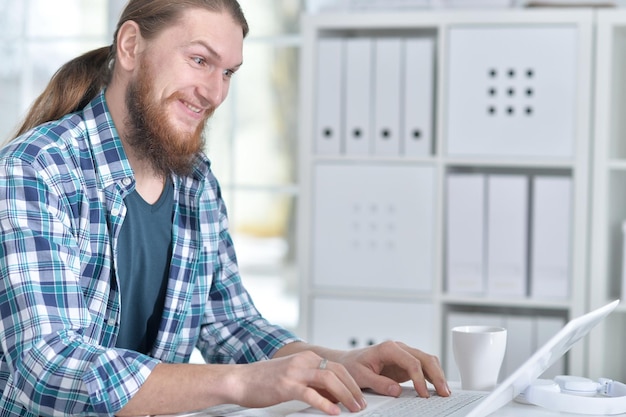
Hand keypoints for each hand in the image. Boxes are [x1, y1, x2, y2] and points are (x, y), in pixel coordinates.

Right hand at [229, 350, 366, 414]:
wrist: (240, 380)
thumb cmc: (264, 380)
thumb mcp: (292, 375)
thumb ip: (311, 380)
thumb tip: (331, 394)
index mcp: (306, 357)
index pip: (338, 367)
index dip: (352, 382)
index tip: (360, 395)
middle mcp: (303, 361)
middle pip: (338, 372)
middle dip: (353, 389)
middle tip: (361, 404)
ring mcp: (295, 372)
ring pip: (329, 380)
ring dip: (345, 396)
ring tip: (352, 408)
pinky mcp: (286, 385)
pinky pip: (311, 394)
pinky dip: (325, 404)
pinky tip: (333, 412)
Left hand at [336, 340, 450, 398]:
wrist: (348, 361)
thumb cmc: (352, 366)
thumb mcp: (361, 375)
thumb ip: (378, 383)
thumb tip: (396, 391)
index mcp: (388, 348)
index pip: (411, 362)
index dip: (420, 378)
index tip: (423, 394)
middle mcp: (399, 348)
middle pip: (425, 358)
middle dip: (437, 375)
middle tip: (444, 392)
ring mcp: (404, 355)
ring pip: (428, 361)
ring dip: (438, 375)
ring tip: (445, 392)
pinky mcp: (406, 363)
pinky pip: (423, 368)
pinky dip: (432, 376)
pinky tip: (438, 387)